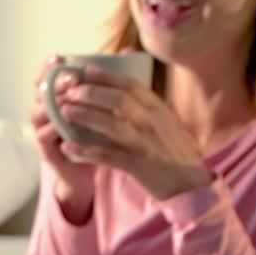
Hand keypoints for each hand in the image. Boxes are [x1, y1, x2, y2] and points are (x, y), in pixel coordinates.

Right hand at [31, 55, 97, 221]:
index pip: (45, 77)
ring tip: (70, 98)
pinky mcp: (47, 151)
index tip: (59, 57)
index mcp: (58, 99)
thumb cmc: (99, 136)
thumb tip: (127, 50)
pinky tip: (65, 123)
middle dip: (55, 82)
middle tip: (72, 78)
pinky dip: (53, 128)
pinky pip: (43, 136)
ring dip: (53, 104)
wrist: (94, 172)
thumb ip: (112, 79)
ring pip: (39, 112)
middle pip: (40, 91)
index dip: (47, 66)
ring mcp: (43, 132)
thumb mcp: (106, 106)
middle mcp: (46, 113)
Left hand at [56, 61, 212, 200]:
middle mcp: (153, 122)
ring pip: (111, 124)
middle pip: (118, 100)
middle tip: (70, 91)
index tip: (87, 70)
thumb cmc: (175, 151)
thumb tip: (124, 87)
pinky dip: (86, 150)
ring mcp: (145, 143)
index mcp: (159, 109)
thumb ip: (148, 105)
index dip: (106, 76)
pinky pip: (107, 155)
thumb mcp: (167, 122)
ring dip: (85, 116)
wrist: (191, 184)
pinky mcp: (138, 165)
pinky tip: (68, 146)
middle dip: (91, 93)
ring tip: (65, 111)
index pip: (131, 85)